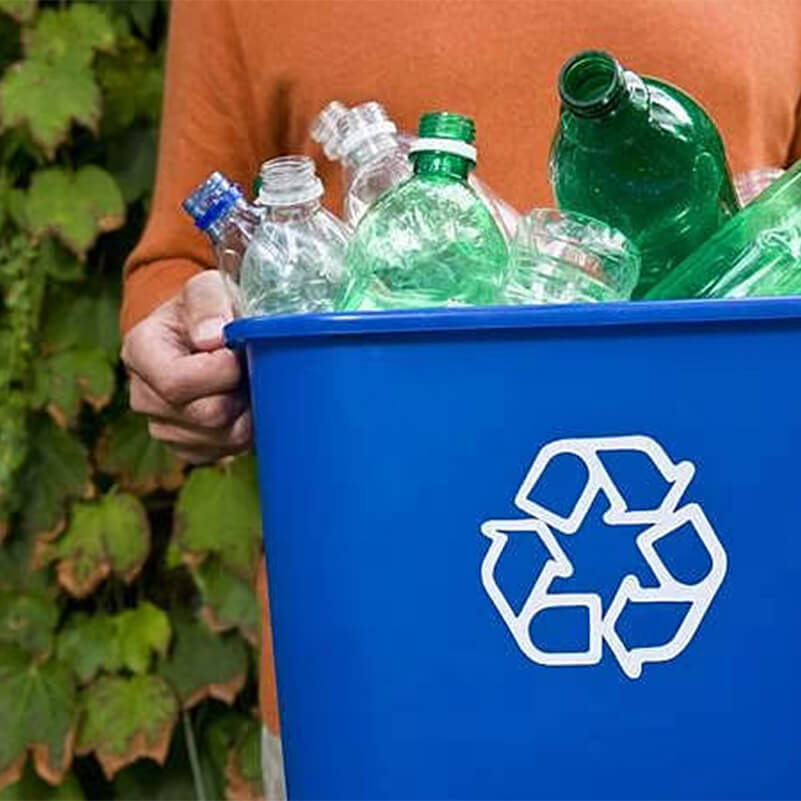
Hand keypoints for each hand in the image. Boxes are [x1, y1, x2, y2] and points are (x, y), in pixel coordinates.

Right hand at [122, 271, 250, 463]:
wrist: (205, 333)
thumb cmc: (207, 310)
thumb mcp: (207, 289)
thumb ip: (209, 302)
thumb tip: (213, 338)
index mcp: (140, 352)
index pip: (177, 382)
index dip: (221, 372)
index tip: (239, 353)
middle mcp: (144, 396)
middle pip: (206, 415)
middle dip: (240, 393)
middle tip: (251, 369)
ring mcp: (164, 428)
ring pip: (222, 438)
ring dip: (247, 412)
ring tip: (247, 384)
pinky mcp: (188, 449)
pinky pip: (226, 452)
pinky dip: (246, 430)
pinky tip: (244, 404)